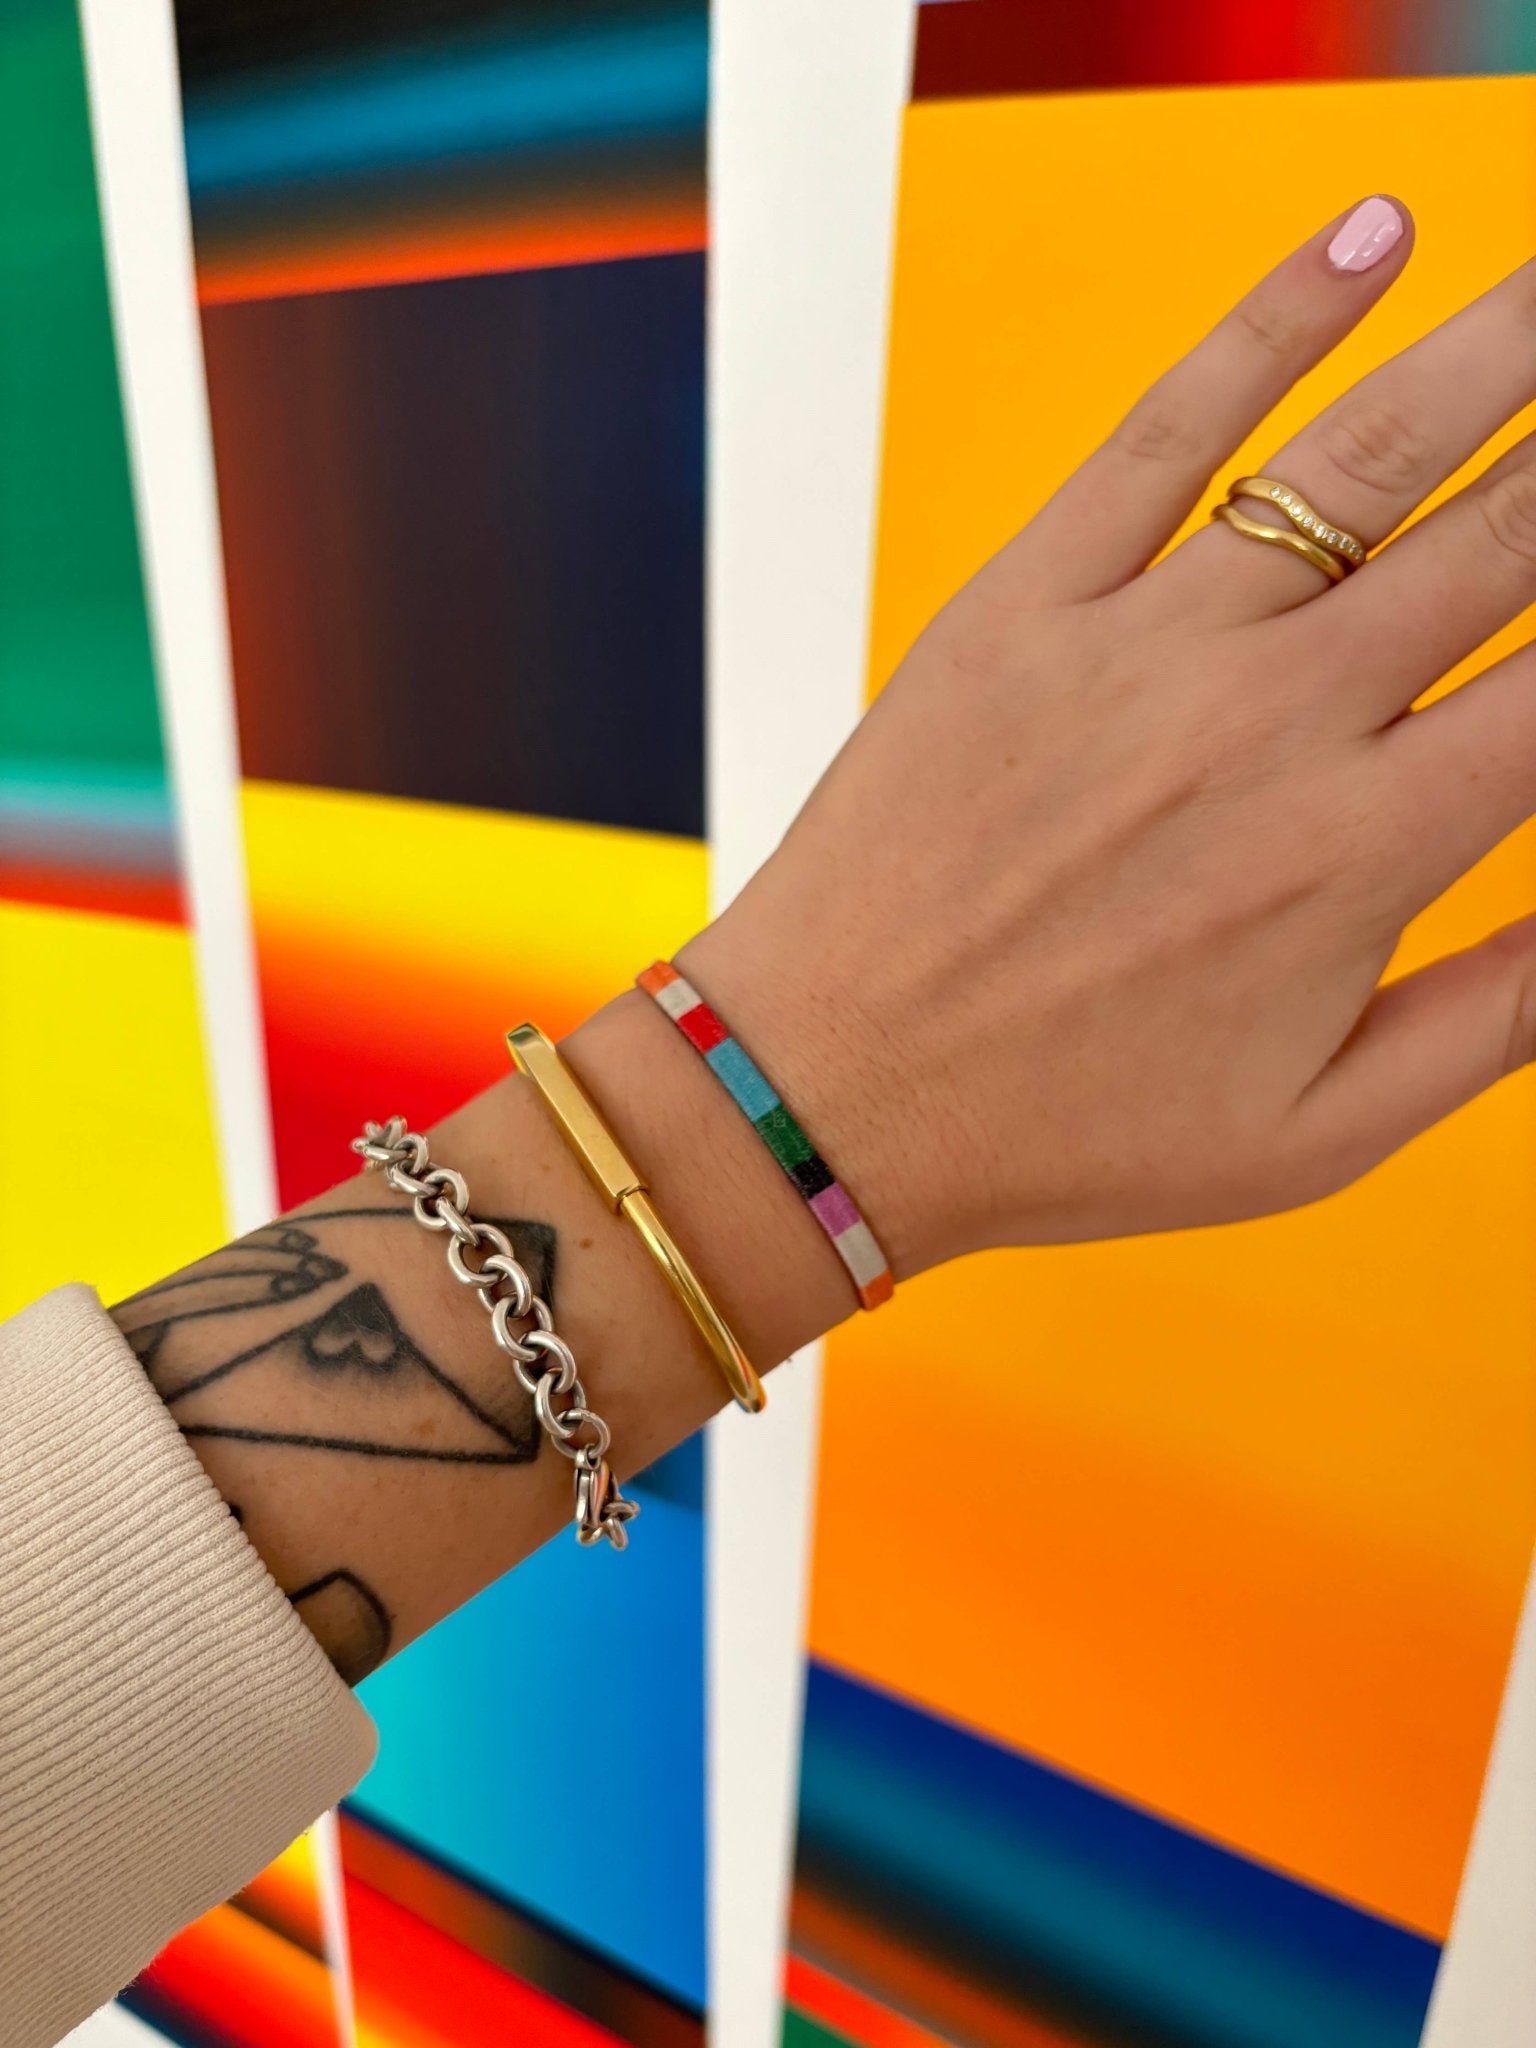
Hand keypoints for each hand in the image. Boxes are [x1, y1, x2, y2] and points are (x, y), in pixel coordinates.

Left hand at [683, 198, 1535, 1276]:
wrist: (826, 1092)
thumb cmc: (1062, 1129)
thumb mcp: (1312, 1137)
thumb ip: (1493, 1020)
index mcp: (1360, 856)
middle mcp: (1271, 727)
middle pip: (1503, 538)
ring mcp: (1142, 649)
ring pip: (1365, 455)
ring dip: (1500, 352)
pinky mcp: (1025, 603)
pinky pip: (1169, 432)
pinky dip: (1276, 323)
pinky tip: (1370, 242)